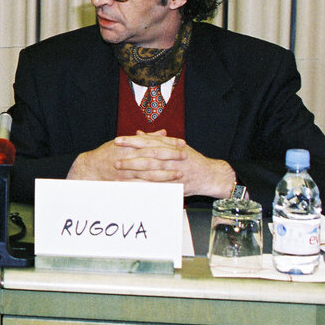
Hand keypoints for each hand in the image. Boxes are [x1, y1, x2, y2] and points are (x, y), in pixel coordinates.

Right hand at [68, 129, 185, 182]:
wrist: (91, 168)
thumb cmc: (108, 153)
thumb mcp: (125, 141)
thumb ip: (146, 137)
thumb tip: (163, 132)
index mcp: (131, 145)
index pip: (154, 142)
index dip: (169, 142)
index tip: (182, 143)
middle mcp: (129, 157)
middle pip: (154, 155)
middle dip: (171, 156)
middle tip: (185, 156)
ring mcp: (127, 171)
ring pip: (150, 172)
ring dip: (166, 173)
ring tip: (179, 173)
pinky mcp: (125, 183)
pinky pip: (142, 185)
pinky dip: (154, 187)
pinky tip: (165, 188)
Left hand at [111, 130, 235, 197]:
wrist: (210, 175)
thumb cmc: (191, 158)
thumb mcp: (175, 145)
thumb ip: (155, 138)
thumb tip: (138, 132)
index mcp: (169, 147)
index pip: (147, 142)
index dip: (132, 141)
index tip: (117, 140)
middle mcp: (171, 159)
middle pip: (147, 157)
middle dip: (130, 159)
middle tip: (114, 160)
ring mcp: (173, 173)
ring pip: (151, 174)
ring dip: (134, 176)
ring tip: (118, 179)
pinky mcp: (174, 187)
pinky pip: (157, 189)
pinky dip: (144, 190)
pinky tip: (132, 191)